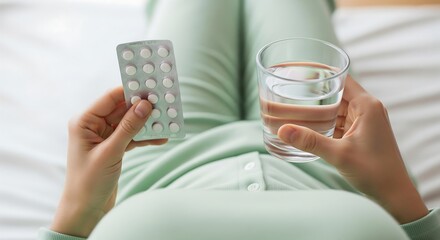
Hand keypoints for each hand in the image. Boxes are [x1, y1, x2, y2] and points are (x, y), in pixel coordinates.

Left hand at [51, 87, 166, 236]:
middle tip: (164, 103)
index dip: (130, 92)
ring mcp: (104, 136)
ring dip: (147, 123)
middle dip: (143, 107)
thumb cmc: (89, 182)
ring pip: (130, 123)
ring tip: (166, 121)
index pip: (110, 98)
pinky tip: (161, 138)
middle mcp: (93, 126)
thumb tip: (145, 105)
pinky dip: (145, 137)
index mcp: (84, 121)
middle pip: (122, 109)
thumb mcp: (110, 153)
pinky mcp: (114, 147)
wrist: (85, 210)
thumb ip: (128, 128)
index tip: (151, 88)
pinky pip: (132, 136)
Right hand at [278, 76, 427, 223]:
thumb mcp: (339, 155)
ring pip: (337, 108)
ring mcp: (365, 121)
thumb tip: (282, 130)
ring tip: (294, 107)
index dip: (322, 73)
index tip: (301, 71)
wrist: (394, 194)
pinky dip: (326, 123)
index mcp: (367, 106)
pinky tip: (309, 126)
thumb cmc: (375, 172)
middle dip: (315, 93)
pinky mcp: (362, 133)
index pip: (342, 79)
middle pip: (337, 93)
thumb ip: (310, 141)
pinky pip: (340, 121)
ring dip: (320, 110)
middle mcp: (368, 109)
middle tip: (291, 91)